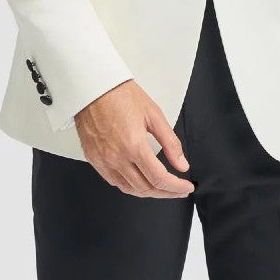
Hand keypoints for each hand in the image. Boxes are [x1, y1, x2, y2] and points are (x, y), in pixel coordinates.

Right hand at [74, 79, 194, 198]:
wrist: (93, 87)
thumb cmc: (121, 94)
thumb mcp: (154, 114)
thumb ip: (170, 142)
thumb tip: (181, 164)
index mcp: (134, 145)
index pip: (159, 178)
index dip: (176, 187)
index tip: (186, 186)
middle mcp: (116, 157)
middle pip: (145, 188)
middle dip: (166, 193)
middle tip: (178, 189)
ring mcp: (102, 160)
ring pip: (129, 189)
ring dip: (148, 192)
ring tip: (162, 188)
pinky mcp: (93, 159)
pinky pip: (113, 181)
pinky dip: (129, 186)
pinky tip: (139, 182)